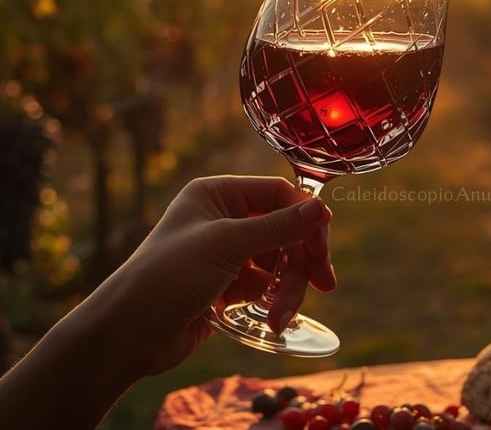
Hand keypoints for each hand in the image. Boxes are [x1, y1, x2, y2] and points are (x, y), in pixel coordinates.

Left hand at [90, 175, 334, 374]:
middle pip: (284, 230)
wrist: (127, 335)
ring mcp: (226, 253)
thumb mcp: (228, 244)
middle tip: (325, 284)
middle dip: (302, 261)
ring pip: (279, 262)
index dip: (305, 218)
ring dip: (288, 289)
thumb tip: (322, 207)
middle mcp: (222, 218)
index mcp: (217, 194)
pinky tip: (275, 321)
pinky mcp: (227, 285)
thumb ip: (279, 226)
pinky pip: (265, 286)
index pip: (278, 194)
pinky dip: (274, 302)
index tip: (323, 247)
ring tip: (282, 317)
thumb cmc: (169, 276)